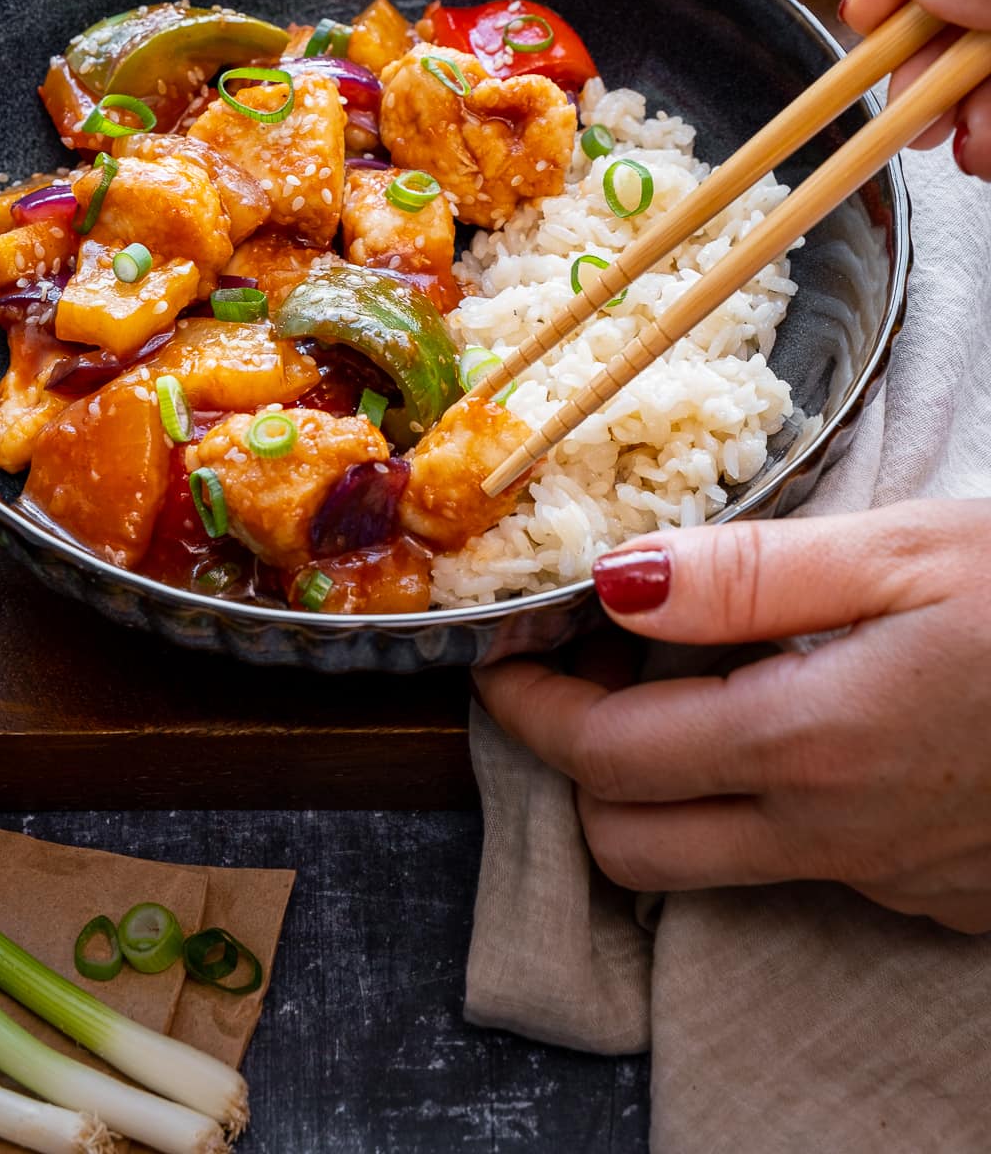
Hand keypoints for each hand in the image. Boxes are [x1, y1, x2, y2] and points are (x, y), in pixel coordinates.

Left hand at [475, 500, 990, 931]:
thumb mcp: (904, 553)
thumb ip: (748, 578)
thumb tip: (613, 581)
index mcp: (806, 742)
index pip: (604, 759)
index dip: (531, 708)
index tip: (511, 657)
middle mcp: (831, 833)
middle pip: (633, 845)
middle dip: (579, 765)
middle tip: (595, 671)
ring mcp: (886, 875)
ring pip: (712, 869)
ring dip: (664, 794)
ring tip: (695, 690)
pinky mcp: (934, 892)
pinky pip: (806, 868)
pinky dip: (765, 806)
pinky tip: (809, 724)